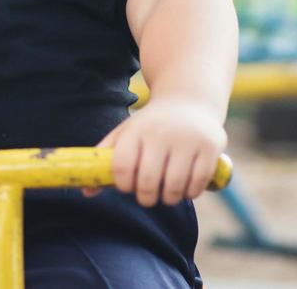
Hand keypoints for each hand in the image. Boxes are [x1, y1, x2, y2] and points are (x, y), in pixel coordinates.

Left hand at [87, 97, 226, 206]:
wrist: (189, 99)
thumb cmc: (151, 125)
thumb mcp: (126, 133)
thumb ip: (105, 160)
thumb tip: (86, 192)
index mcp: (136, 130)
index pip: (121, 167)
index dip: (123, 185)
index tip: (128, 186)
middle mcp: (161, 133)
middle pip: (147, 183)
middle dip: (146, 198)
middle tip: (148, 195)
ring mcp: (187, 139)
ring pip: (174, 188)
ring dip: (169, 198)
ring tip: (167, 191)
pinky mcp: (210, 146)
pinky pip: (197, 185)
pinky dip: (190, 193)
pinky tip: (186, 186)